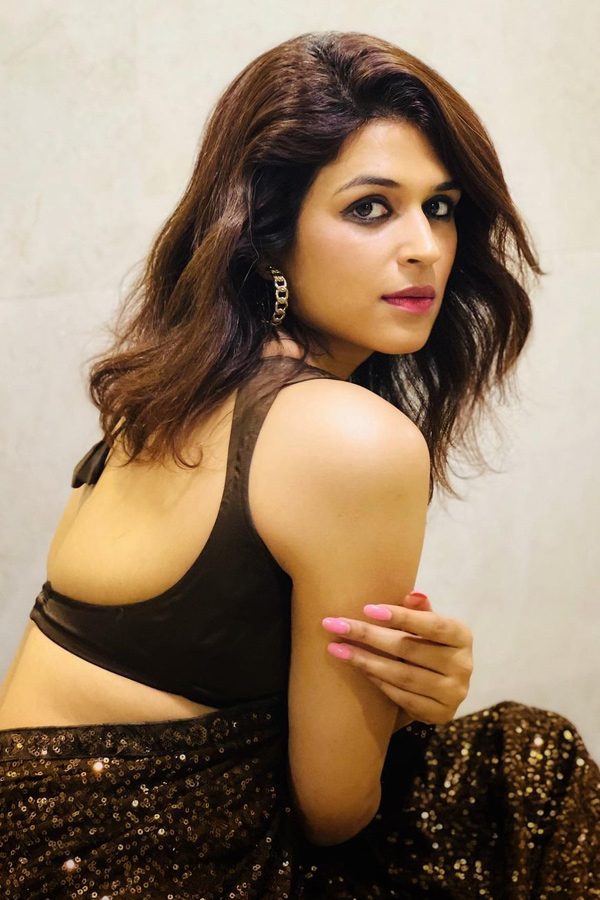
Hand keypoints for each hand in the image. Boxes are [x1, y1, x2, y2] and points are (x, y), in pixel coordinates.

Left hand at [321, 592, 473, 725]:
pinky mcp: (440, 714)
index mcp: (461, 636)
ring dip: (365, 661)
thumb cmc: (430, 646)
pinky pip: (402, 697)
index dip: (401, 616)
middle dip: (368, 635)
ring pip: (402, 675)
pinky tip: (358, 669)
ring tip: (337, 649)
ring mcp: (453, 693)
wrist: (443, 686)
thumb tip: (412, 594)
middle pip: (409, 649)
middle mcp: (463, 665)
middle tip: (336, 626)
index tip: (367, 609)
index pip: (432, 624)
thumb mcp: (428, 625)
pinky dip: (377, 682)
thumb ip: (421, 610)